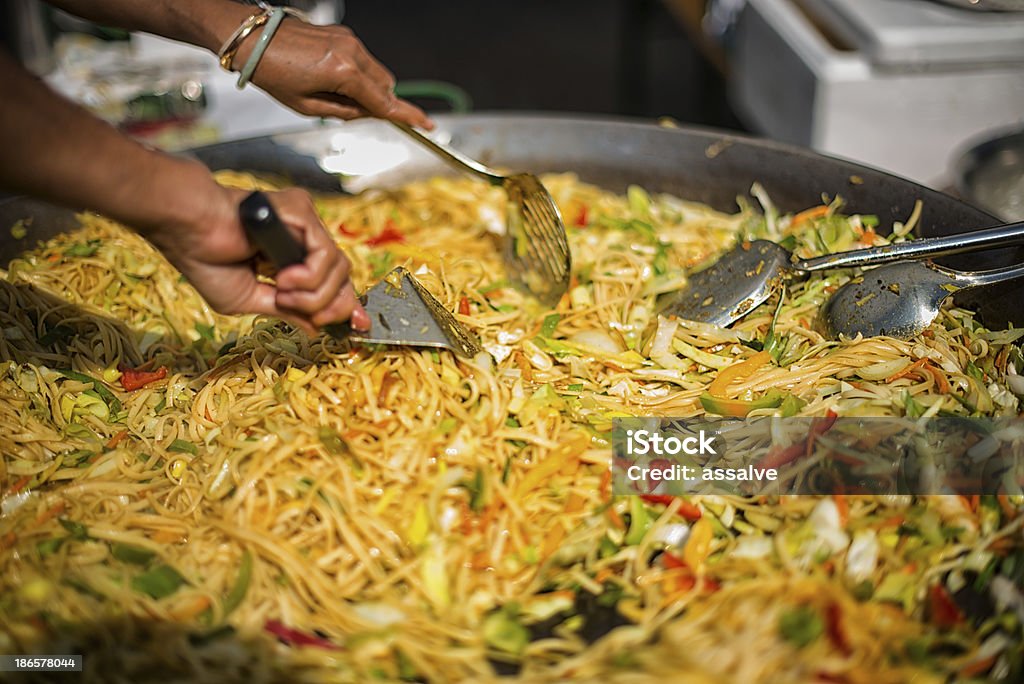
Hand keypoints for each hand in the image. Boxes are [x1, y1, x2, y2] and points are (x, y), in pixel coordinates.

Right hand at [146, 177, 368, 335]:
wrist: (189, 231)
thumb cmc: (207, 260)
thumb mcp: (251, 300)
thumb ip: (287, 311)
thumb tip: (316, 330)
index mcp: (291, 259)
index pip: (333, 283)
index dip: (348, 306)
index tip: (358, 327)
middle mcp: (303, 239)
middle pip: (344, 279)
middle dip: (330, 307)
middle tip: (302, 311)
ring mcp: (305, 224)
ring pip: (339, 271)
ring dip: (312, 295)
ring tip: (281, 290)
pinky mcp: (303, 212)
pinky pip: (326, 255)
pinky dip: (309, 277)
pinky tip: (283, 277)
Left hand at [238, 20, 432, 128]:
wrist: (251, 38)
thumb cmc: (272, 73)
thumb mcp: (307, 106)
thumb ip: (345, 112)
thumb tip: (369, 113)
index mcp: (343, 72)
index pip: (384, 101)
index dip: (407, 117)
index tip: (427, 125)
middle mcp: (352, 52)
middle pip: (386, 86)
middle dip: (379, 103)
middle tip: (351, 113)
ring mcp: (349, 40)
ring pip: (376, 73)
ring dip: (366, 89)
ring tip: (330, 93)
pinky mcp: (342, 34)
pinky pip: (362, 60)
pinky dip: (356, 75)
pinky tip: (328, 78)